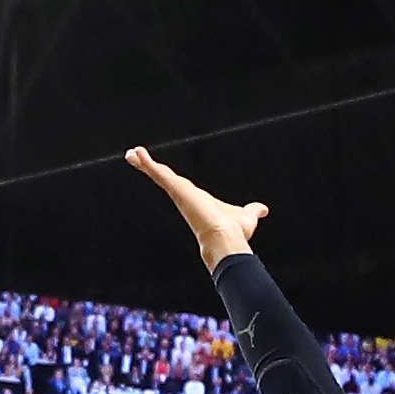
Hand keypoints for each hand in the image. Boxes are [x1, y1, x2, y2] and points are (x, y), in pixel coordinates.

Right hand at [125, 147, 266, 266]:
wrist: (227, 240)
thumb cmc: (235, 232)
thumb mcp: (247, 215)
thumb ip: (252, 210)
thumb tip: (262, 210)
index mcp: (198, 200)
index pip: (179, 185)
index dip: (170, 177)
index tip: (160, 170)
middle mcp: (186, 196)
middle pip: (166, 178)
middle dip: (151, 168)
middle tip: (137, 158)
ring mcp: (180, 193)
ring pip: (159, 175)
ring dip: (145, 163)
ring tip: (131, 153)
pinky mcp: (177, 190)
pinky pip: (159, 174)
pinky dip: (147, 164)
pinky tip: (136, 154)